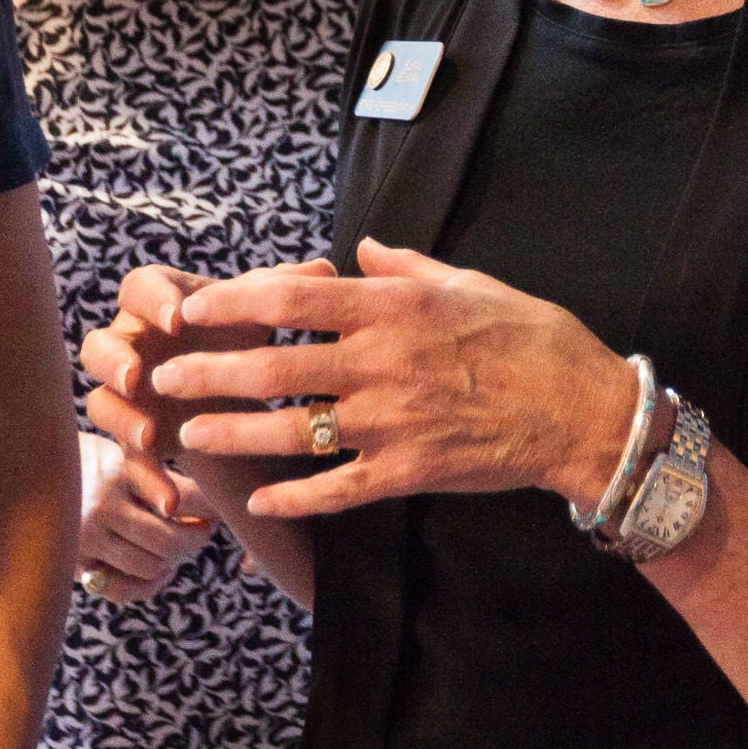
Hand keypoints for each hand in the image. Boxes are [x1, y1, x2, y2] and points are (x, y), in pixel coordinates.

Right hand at [74, 431, 210, 603]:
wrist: (22, 470)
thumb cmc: (81, 456)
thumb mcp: (115, 449)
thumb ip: (152, 471)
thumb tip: (206, 497)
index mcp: (117, 470)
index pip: (182, 496)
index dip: (209, 505)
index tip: (218, 506)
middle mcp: (102, 506)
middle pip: (170, 539)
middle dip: (197, 537)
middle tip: (205, 528)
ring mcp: (87, 539)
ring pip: (150, 565)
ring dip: (174, 559)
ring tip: (179, 542)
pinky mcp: (75, 562)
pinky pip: (123, 589)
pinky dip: (150, 584)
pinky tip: (161, 570)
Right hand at [79, 260, 325, 514]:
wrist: (230, 390)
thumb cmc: (241, 337)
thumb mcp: (260, 315)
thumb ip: (283, 291)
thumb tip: (323, 268)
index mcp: (158, 304)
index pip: (138, 287)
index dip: (151, 301)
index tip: (177, 319)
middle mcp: (132, 346)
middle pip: (99, 346)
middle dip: (114, 360)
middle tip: (137, 376)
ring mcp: (127, 395)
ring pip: (100, 403)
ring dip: (120, 419)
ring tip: (148, 438)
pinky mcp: (134, 437)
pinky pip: (127, 459)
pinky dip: (147, 479)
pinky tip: (172, 501)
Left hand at [148, 239, 640, 520]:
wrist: (584, 411)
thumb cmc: (529, 336)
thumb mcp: (467, 281)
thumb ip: (404, 266)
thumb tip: (362, 246)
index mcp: (392, 309)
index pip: (292, 299)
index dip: (233, 302)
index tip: (193, 307)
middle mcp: (380, 364)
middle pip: (274, 367)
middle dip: (210, 372)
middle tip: (163, 376)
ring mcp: (390, 423)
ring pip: (292, 431)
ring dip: (233, 434)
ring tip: (187, 435)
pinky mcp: (407, 472)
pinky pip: (337, 489)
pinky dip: (294, 497)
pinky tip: (257, 501)